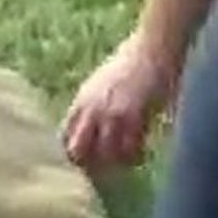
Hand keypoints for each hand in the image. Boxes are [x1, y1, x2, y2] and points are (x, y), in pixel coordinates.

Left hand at [61, 35, 175, 171]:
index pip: (65, 135)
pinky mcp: (133, 117)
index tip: (87, 160)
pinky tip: (142, 155)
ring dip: (115, 164)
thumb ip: (93, 104)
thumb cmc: (131, 63)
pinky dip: (135, 157)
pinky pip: (130, 150)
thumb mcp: (101, 82)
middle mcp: (91, 109)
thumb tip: (90, 125)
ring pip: (104, 156)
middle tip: (105, 169)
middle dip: (89, 164)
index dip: (75, 151)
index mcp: (81, 100)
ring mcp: (111, 114)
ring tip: (126, 163)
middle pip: (78, 151)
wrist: (151, 48)